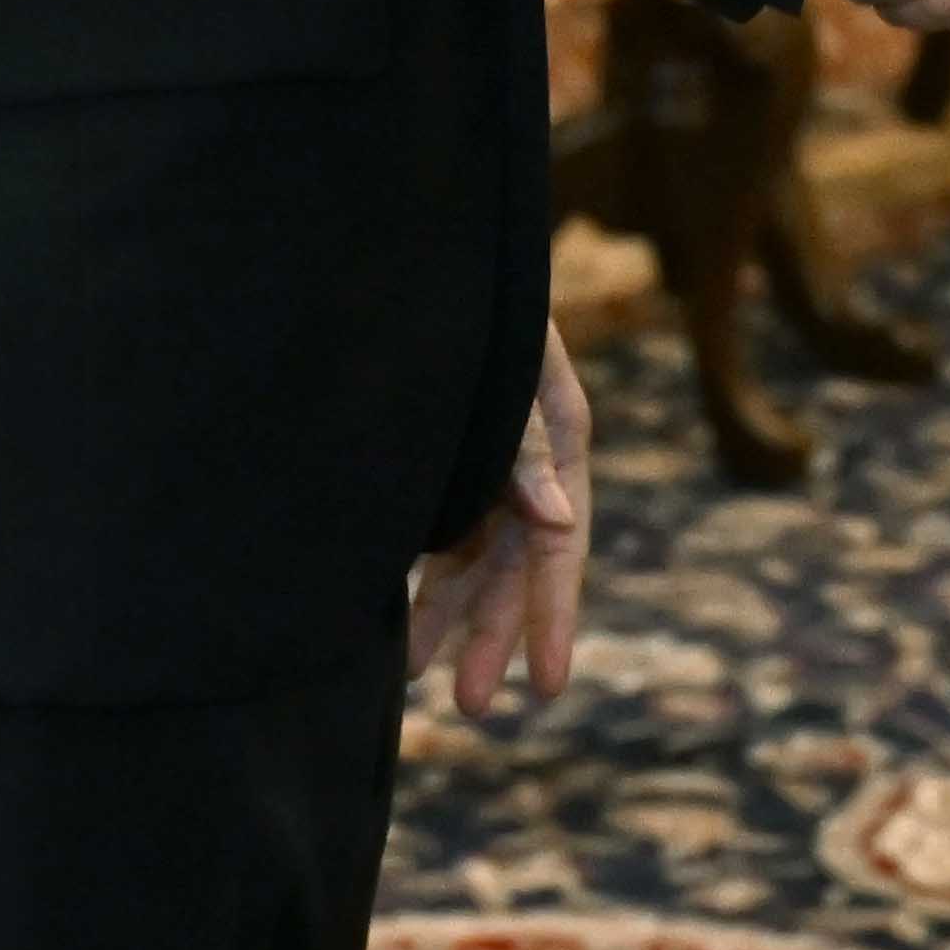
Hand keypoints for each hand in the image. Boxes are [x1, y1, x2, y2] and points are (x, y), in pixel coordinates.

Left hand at [406, 323, 588, 716]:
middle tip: (473, 705)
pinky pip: (433, 526)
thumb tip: (560, 521)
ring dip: (444, 612)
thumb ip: (528, 444)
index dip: (552, 614)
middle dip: (492, 633)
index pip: (561, 543)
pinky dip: (417, 570)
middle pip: (512, 560)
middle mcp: (522, 455)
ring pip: (466, 551)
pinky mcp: (436, 453)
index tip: (545, 685)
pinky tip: (388, 610)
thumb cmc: (475, 302)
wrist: (417, 244)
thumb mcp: (513, 368)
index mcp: (558, 434)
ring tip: (408, 673)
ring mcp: (478, 455)